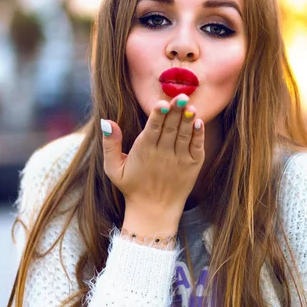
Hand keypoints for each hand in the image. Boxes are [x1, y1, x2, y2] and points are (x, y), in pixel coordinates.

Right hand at [100, 94, 204, 230]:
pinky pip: (196, 147)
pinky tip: (199, 122)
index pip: (153, 129)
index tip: (162, 103)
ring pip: (184, 135)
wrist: (154, 211)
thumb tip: (106, 121)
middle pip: (170, 128)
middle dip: (176, 111)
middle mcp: (163, 154)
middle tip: (181, 95)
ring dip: (188, 120)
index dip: (158, 115)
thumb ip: (110, 145)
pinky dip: (198, 135)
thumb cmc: (132, 187)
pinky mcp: (192, 165)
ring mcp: (179, 160)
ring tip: (191, 105)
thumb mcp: (113, 168)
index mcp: (144, 151)